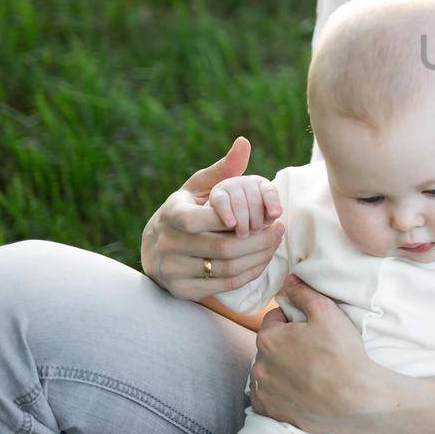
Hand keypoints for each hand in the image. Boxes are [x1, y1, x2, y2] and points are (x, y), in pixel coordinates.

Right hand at [140, 137, 283, 299]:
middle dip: (260, 240)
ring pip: (227, 268)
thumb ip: (223, 169)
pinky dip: (249, 273)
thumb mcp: (198, 188)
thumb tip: (244, 143)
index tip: (263, 215)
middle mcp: (167, 245)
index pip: (203, 220)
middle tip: (279, 230)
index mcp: (170, 215)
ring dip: (259, 257)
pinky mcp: (182, 290)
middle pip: (223, 248)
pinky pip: (225, 286)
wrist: (155, 248)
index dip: (236, 219)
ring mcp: (173, 270)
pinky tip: (261, 260)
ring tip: (274, 243)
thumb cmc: (185, 210)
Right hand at [208, 174, 282, 237]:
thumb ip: (270, 214)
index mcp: (262, 184)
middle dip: (257, 219)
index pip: (270, 191)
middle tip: (255, 232)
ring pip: (240, 203)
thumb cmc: (249, 219)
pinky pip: (222, 202)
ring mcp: (230, 185)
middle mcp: (247, 181)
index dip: (273, 202)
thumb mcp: (263, 217)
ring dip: (243, 221)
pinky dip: (227, 213)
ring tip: (244, 234)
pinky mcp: (216, 193)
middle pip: (255, 200)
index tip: (276, 215)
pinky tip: (231, 224)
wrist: (222, 218)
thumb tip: (276, 213)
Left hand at [250, 276, 416, 433]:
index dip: (293, 319)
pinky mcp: (271, 413)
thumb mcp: (327, 312)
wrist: (355, 399)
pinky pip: (267, 398)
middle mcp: (259, 366)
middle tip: (313, 350)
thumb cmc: (342, 354)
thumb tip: (289, 281)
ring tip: (309, 373)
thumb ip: (304, 293)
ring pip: (268, 372)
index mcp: (268, 338)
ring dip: (281, 369)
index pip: (273, 318)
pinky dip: (278, 394)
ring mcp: (264, 392)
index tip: (311, 328)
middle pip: (270, 346)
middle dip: (286, 345)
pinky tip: (298, 391)